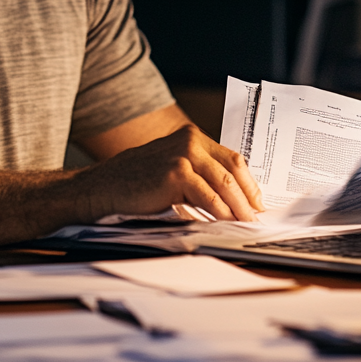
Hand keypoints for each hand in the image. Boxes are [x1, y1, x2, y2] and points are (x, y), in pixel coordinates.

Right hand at [83, 125, 262, 221]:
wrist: (103, 187)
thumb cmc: (136, 182)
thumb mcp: (171, 169)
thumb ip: (197, 173)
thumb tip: (230, 197)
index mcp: (191, 136)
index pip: (232, 158)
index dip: (249, 182)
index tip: (257, 202)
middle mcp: (190, 140)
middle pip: (232, 169)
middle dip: (248, 196)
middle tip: (256, 216)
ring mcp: (183, 155)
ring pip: (224, 183)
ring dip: (239, 207)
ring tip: (246, 224)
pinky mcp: (176, 173)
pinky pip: (208, 197)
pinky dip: (221, 212)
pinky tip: (226, 224)